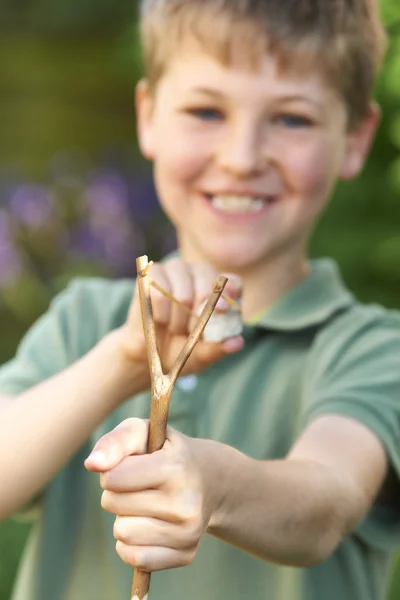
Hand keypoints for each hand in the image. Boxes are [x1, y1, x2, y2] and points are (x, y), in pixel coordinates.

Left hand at [85, 418, 220, 570]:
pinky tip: (149, 526)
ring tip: (146, 503)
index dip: (112, 470)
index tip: (129, 465)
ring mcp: (188, 532)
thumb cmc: (165, 451)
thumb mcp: (142, 432)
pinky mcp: (187, 554)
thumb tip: (92, 464)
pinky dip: (132, 543)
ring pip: (122, 533)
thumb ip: (115, 441)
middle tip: (140, 484)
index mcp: (175, 468)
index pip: (113, 478)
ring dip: (124, 518)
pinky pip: (135, 558)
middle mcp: (185, 503)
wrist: (209, 479)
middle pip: (113, 505)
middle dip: (117, 493)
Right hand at [117, 257, 243, 383]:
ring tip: (175, 328)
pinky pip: (160, 295)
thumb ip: (218, 348)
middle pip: (207, 290)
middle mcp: (202, 273)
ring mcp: (178, 269)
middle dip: (198, 319)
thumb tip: (237, 343)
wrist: (149, 352)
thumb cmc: (182, 350)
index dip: (229, 294)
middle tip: (190, 332)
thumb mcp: (202, 355)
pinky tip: (161, 320)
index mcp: (222, 289)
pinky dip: (161, 315)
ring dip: (178, 322)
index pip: (233, 283)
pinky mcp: (155, 272)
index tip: (222, 310)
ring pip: (183, 296)